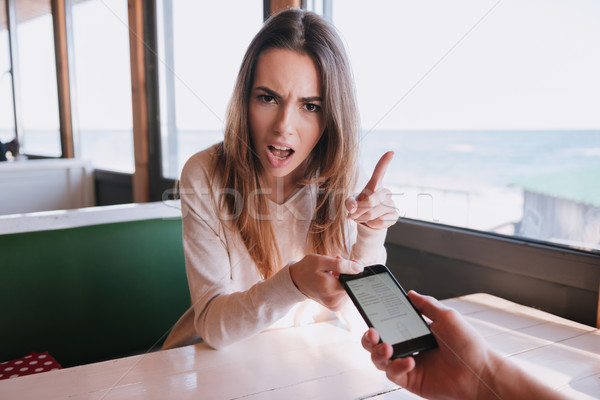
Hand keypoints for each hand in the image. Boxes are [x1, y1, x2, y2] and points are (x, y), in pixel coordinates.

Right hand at [289, 255, 362, 310]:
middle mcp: (333, 301)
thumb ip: (341, 265)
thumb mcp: (322, 261)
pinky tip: (332, 277)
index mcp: (330, 290)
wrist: (296, 280)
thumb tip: (359, 269)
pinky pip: (343, 293)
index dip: (354, 271)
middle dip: (348, 273)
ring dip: (344, 278)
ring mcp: (334, 305)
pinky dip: (340, 284)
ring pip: (348, 288)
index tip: (348, 262)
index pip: (353, 282)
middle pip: (351, 285)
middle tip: (337, 263)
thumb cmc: (307, 269)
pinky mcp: (334, 306)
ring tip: (332, 270)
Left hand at [346, 151, 398, 228]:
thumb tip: (353, 208)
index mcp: (374, 185)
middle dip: (358, 210)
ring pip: (372, 214)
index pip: (379, 171)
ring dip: (362, 218)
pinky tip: (372, 222)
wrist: (368, 221)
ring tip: (362, 217)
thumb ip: (349, 203)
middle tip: (353, 214)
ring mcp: (391, 203)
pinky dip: (371, 224)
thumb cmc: (359, 207)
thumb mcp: (351, 203)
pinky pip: (379, 222)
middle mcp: (385, 192)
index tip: (391, 152)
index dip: (384, 162)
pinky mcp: (395, 215)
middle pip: (369, 201)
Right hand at [361, 291, 488, 399]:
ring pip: (379, 359)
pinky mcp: (410, 381)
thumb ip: (427, 304)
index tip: (370, 312)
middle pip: (377, 343)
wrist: (480, 372)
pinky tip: (409, 361)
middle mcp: (408, 347)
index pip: (388, 324)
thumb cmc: (469, 345)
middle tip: (372, 333)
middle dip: (368, 338)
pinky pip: (393, 374)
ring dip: (378, 352)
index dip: (376, 319)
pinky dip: (396, 366)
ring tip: (387, 348)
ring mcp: (407, 365)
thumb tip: (410, 293)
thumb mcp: (448, 317)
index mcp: (414, 331)